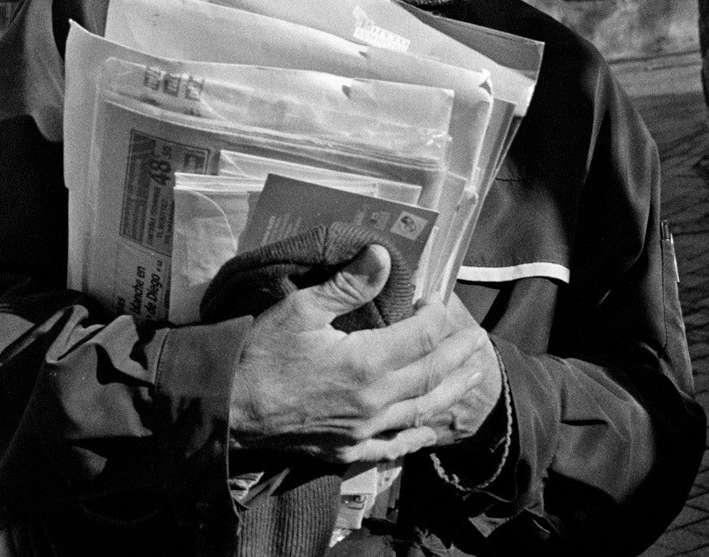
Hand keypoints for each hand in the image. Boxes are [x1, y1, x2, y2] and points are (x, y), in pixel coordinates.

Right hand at [227, 245, 502, 466]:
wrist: (228, 408)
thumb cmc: (260, 352)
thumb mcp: (300, 308)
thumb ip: (347, 285)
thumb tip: (384, 256)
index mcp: (367, 362)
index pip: (420, 336)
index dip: (436, 316)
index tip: (438, 299)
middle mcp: (376, 401)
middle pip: (431, 375)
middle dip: (459, 354)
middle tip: (480, 339)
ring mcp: (364, 431)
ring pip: (422, 411)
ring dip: (452, 391)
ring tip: (474, 376)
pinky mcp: (348, 451)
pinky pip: (395, 446)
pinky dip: (418, 436)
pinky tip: (431, 429)